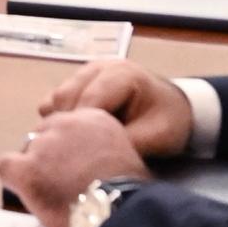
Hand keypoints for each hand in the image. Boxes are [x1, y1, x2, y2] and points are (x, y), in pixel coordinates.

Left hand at [0, 110, 149, 226]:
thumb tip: (93, 165)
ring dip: (34, 170)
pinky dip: (13, 180)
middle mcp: (66, 123)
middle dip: (47, 157)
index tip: (73, 168)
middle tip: (59, 183)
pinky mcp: (27, 169)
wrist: (123, 215)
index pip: (65, 125)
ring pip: (26, 151)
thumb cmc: (130, 196)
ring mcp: (44, 145)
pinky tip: (28, 195)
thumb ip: (103, 151)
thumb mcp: (126, 158)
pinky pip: (6, 166)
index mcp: (93, 118)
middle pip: (42, 134)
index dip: (66, 149)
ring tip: (49, 195)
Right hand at [35, 58, 194, 154]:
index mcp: (120, 73)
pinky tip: (77, 135)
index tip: (83, 157)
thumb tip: (93, 159)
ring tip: (80, 146)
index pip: (87, 100)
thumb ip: (125, 144)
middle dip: (69, 128)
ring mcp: (84, 73)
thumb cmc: (168, 120)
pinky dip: (60, 120)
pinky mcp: (75, 84)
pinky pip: (53, 103)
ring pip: (55, 100)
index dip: (82, 130)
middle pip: (65, 98)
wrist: (174, 109)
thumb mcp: (157, 136)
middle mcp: (97, 68)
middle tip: (79, 156)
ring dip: (62, 124)